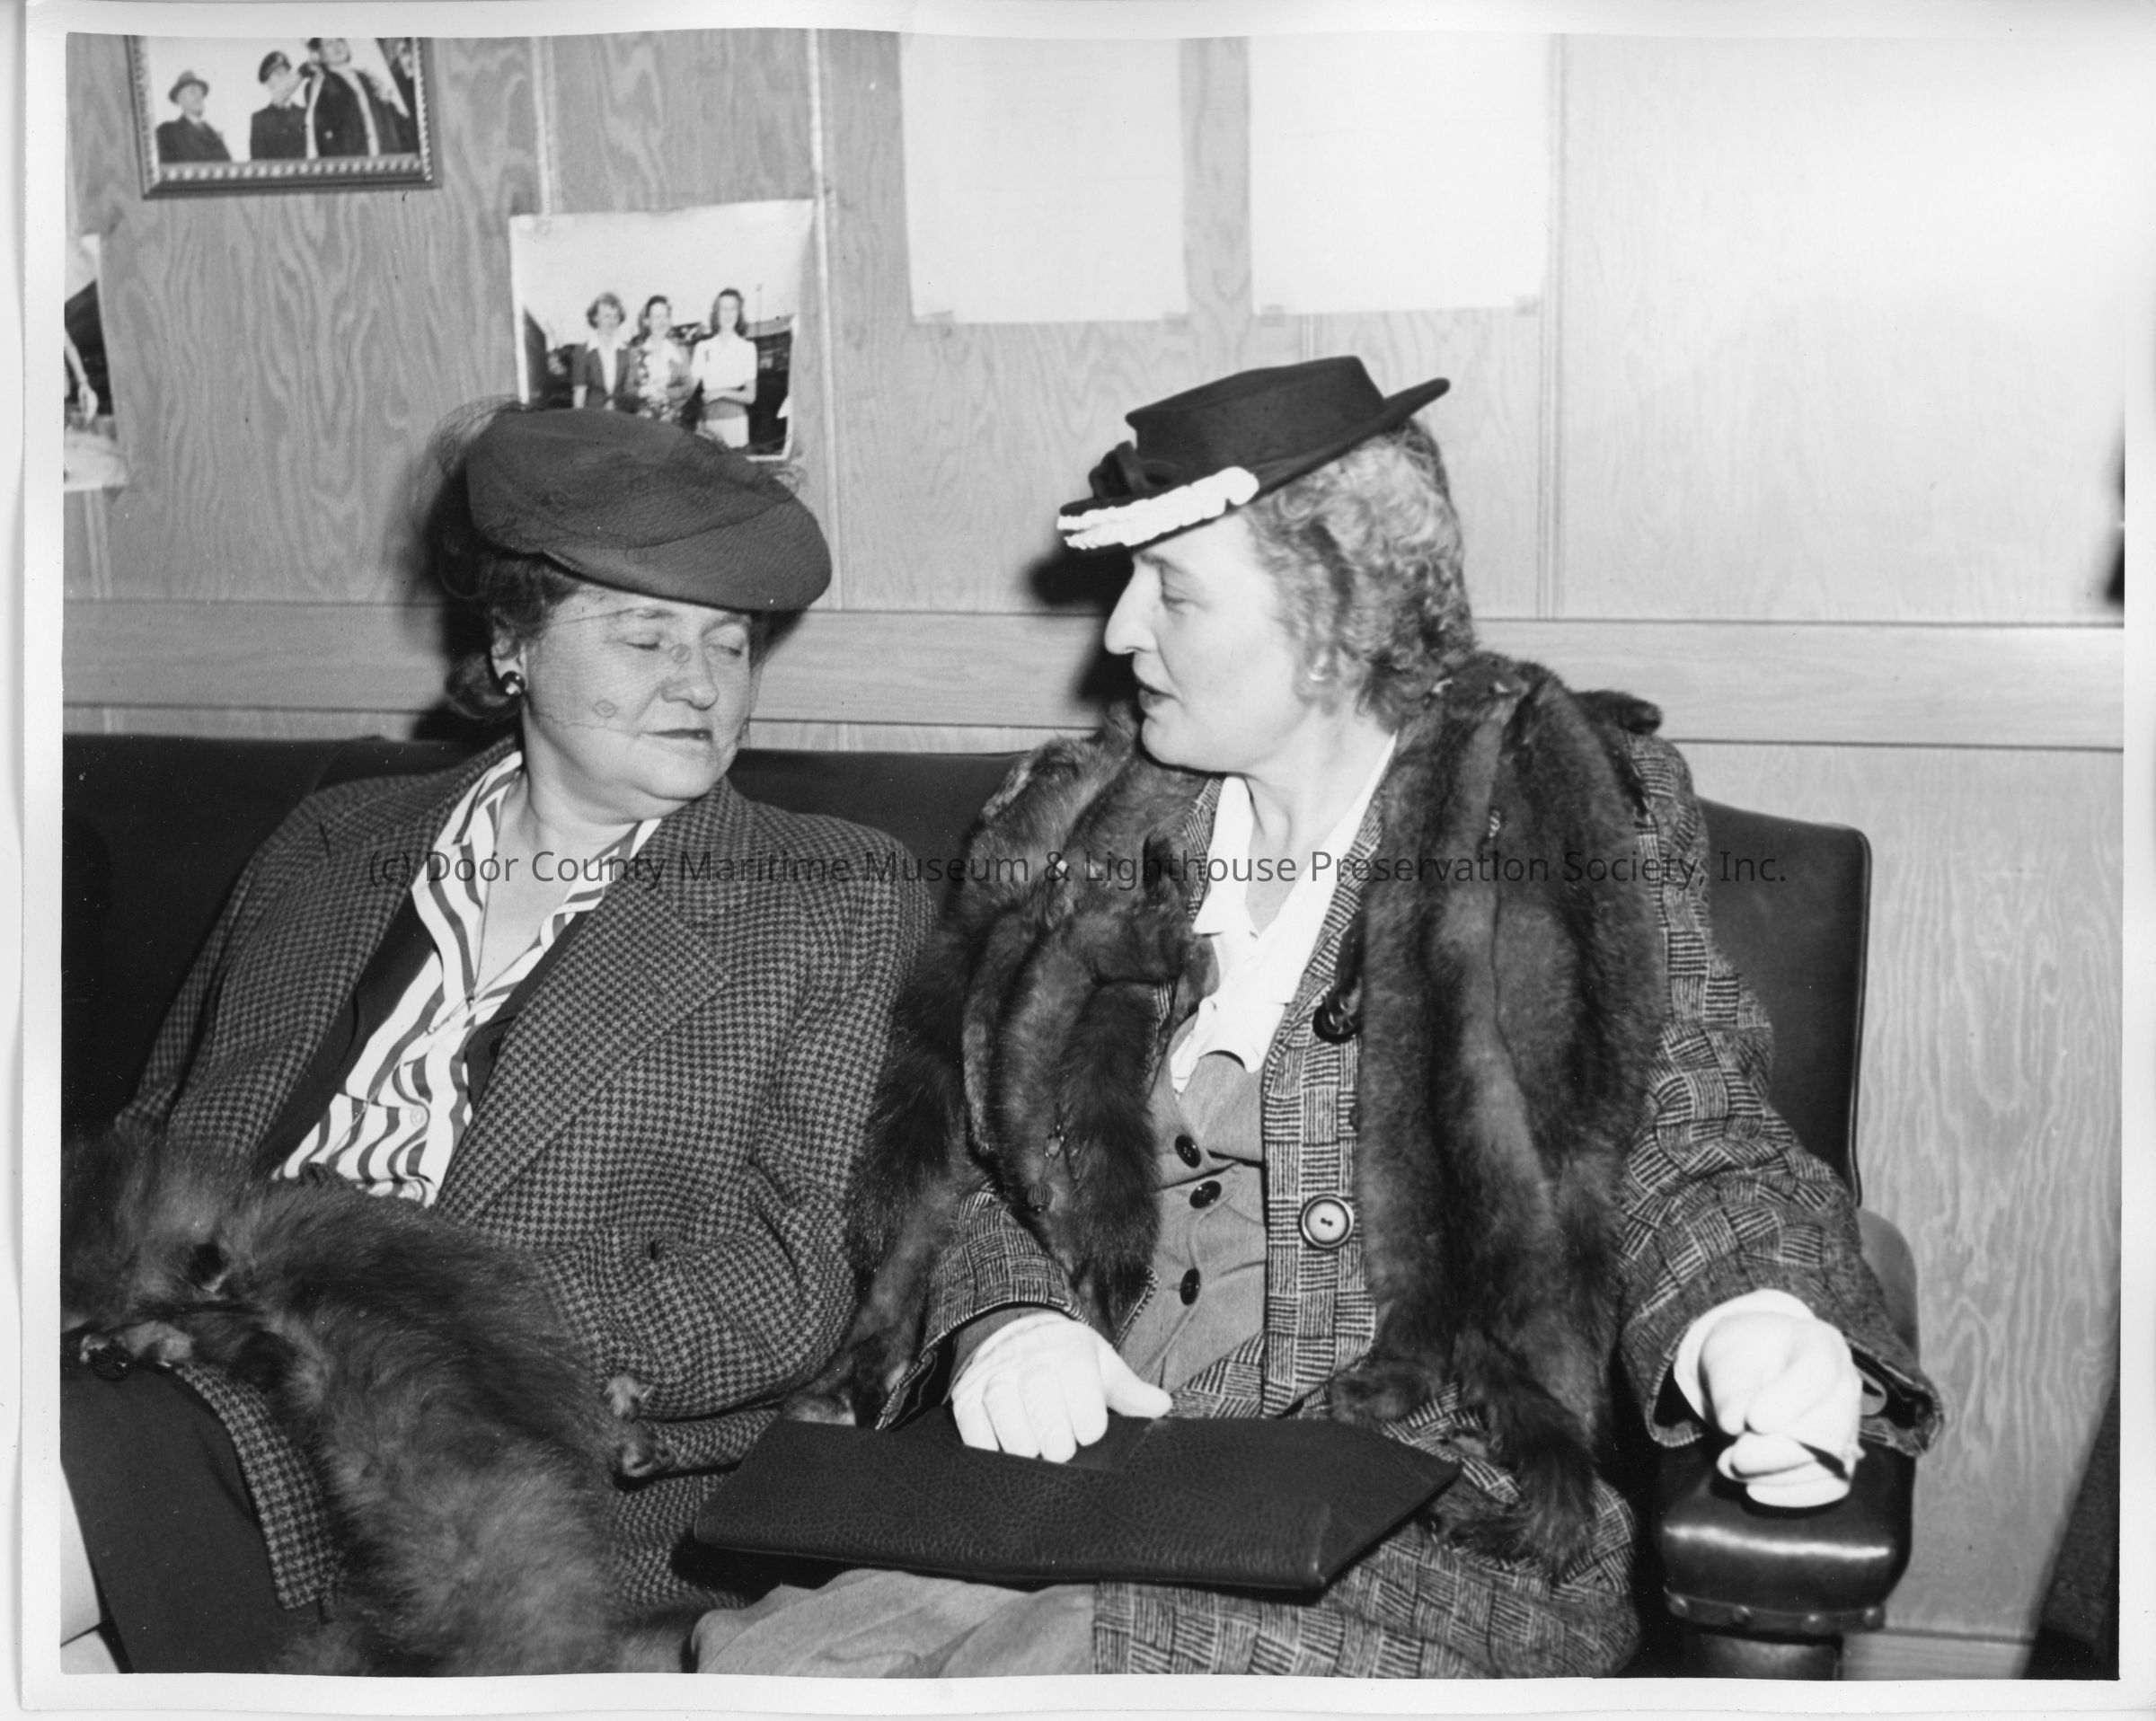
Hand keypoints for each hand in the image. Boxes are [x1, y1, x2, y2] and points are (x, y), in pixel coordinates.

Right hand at [950, 1311, 1171, 1462]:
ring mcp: (994, 1379)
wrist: (1012, 1326)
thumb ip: (1129, 1390)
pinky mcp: (966, 1396)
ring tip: (1035, 1447)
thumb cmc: (1066, 1355)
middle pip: (1050, 1428)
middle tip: (1060, 1446)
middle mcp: (1030, 1362)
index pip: (1086, 1414)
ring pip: (1014, 1436)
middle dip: (1059, 1447)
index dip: (1089, 1430)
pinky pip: (977, 1438)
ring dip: (1027, 1451)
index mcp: (1070, 1353)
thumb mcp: (1101, 1363)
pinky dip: (992, 1450)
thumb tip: (1162, 1406)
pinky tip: (1006, 1445)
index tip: (1087, 1431)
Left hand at [1696, 1310, 1864, 1506]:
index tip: (1752, 1420)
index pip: (1818, 1371)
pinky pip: (1832, 1486)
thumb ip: (1729, 1389)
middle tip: (1732, 1458)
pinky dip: (1794, 1494)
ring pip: (1830, 1464)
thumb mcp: (1725, 1356)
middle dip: (1776, 1451)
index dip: (1789, 1399)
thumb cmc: (1741, 1354)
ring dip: (1777, 1476)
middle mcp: (1846, 1384)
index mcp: (1821, 1344)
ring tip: (1729, 1467)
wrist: (1752, 1364)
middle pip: (1829, 1427)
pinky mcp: (1841, 1457)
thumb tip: (1736, 1425)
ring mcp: (1849, 1423)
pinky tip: (1754, 1489)